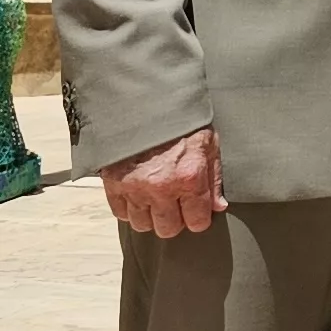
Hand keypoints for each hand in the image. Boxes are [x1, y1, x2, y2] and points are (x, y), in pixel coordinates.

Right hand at [100, 126, 226, 236]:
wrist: (144, 102)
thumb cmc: (181, 121)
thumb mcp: (209, 144)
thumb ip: (214, 178)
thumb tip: (218, 206)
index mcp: (189, 177)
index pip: (197, 222)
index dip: (199, 219)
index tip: (197, 213)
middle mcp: (161, 188)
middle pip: (168, 228)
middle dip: (175, 221)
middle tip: (176, 206)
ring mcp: (134, 187)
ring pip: (142, 224)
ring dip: (151, 216)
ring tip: (155, 201)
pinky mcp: (112, 184)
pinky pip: (120, 213)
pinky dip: (129, 208)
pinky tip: (138, 196)